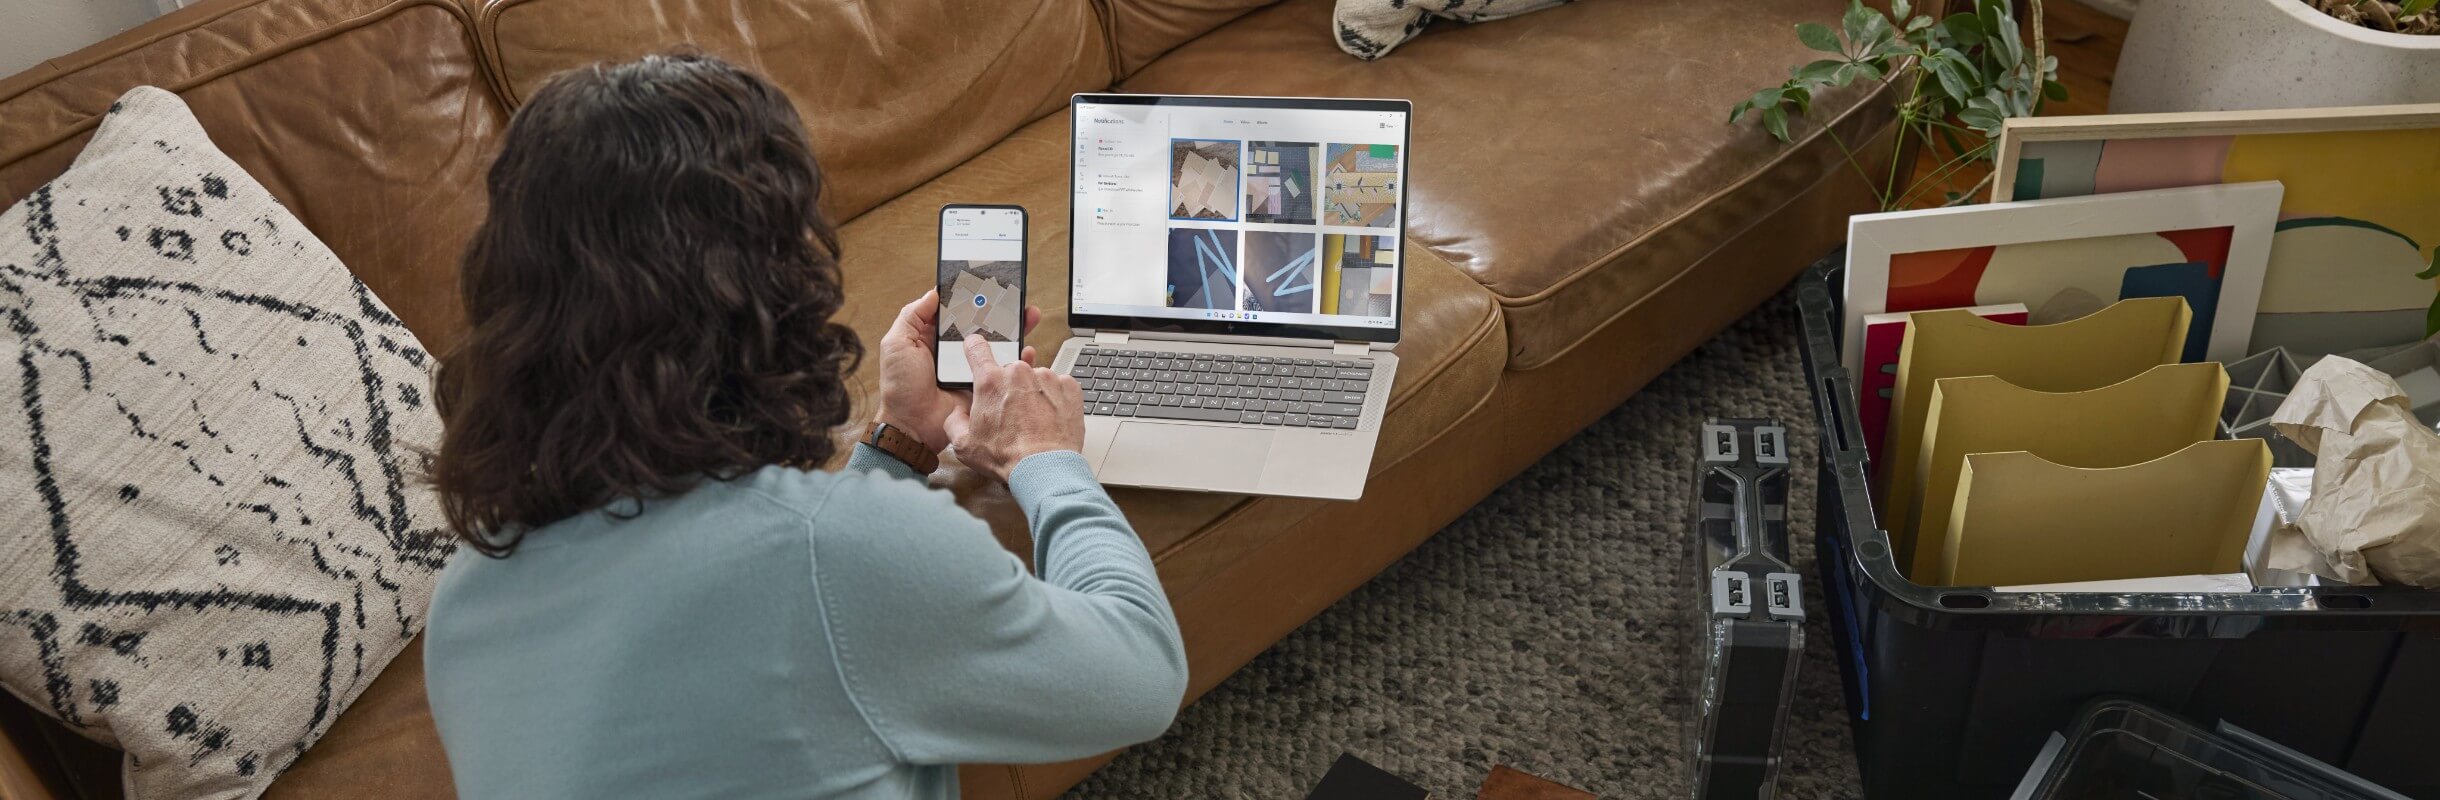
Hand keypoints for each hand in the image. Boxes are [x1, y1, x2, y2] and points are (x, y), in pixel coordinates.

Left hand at [874, 289, 1039, 451]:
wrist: (913, 427)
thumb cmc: (900, 388)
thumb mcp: (896, 345)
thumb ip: (912, 316)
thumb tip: (933, 292)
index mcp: (935, 336)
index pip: (957, 310)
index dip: (971, 296)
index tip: (988, 281)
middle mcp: (955, 348)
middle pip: (982, 323)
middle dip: (999, 308)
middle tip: (1014, 296)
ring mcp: (971, 365)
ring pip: (997, 342)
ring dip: (1014, 328)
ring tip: (1027, 314)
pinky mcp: (983, 383)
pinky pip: (1003, 368)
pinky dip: (1017, 359)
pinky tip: (1026, 349)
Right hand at [945, 334, 1084, 482]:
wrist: (1045, 468)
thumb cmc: (1007, 457)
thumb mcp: (964, 445)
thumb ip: (954, 420)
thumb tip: (959, 411)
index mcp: (990, 381)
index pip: (977, 348)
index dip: (974, 348)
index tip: (975, 349)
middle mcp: (1019, 373)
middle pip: (1009, 371)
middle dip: (1007, 388)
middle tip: (1010, 414)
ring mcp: (1047, 377)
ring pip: (1034, 378)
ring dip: (1032, 393)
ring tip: (1032, 421)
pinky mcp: (1069, 387)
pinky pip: (1058, 385)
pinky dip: (1054, 398)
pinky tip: (1048, 417)